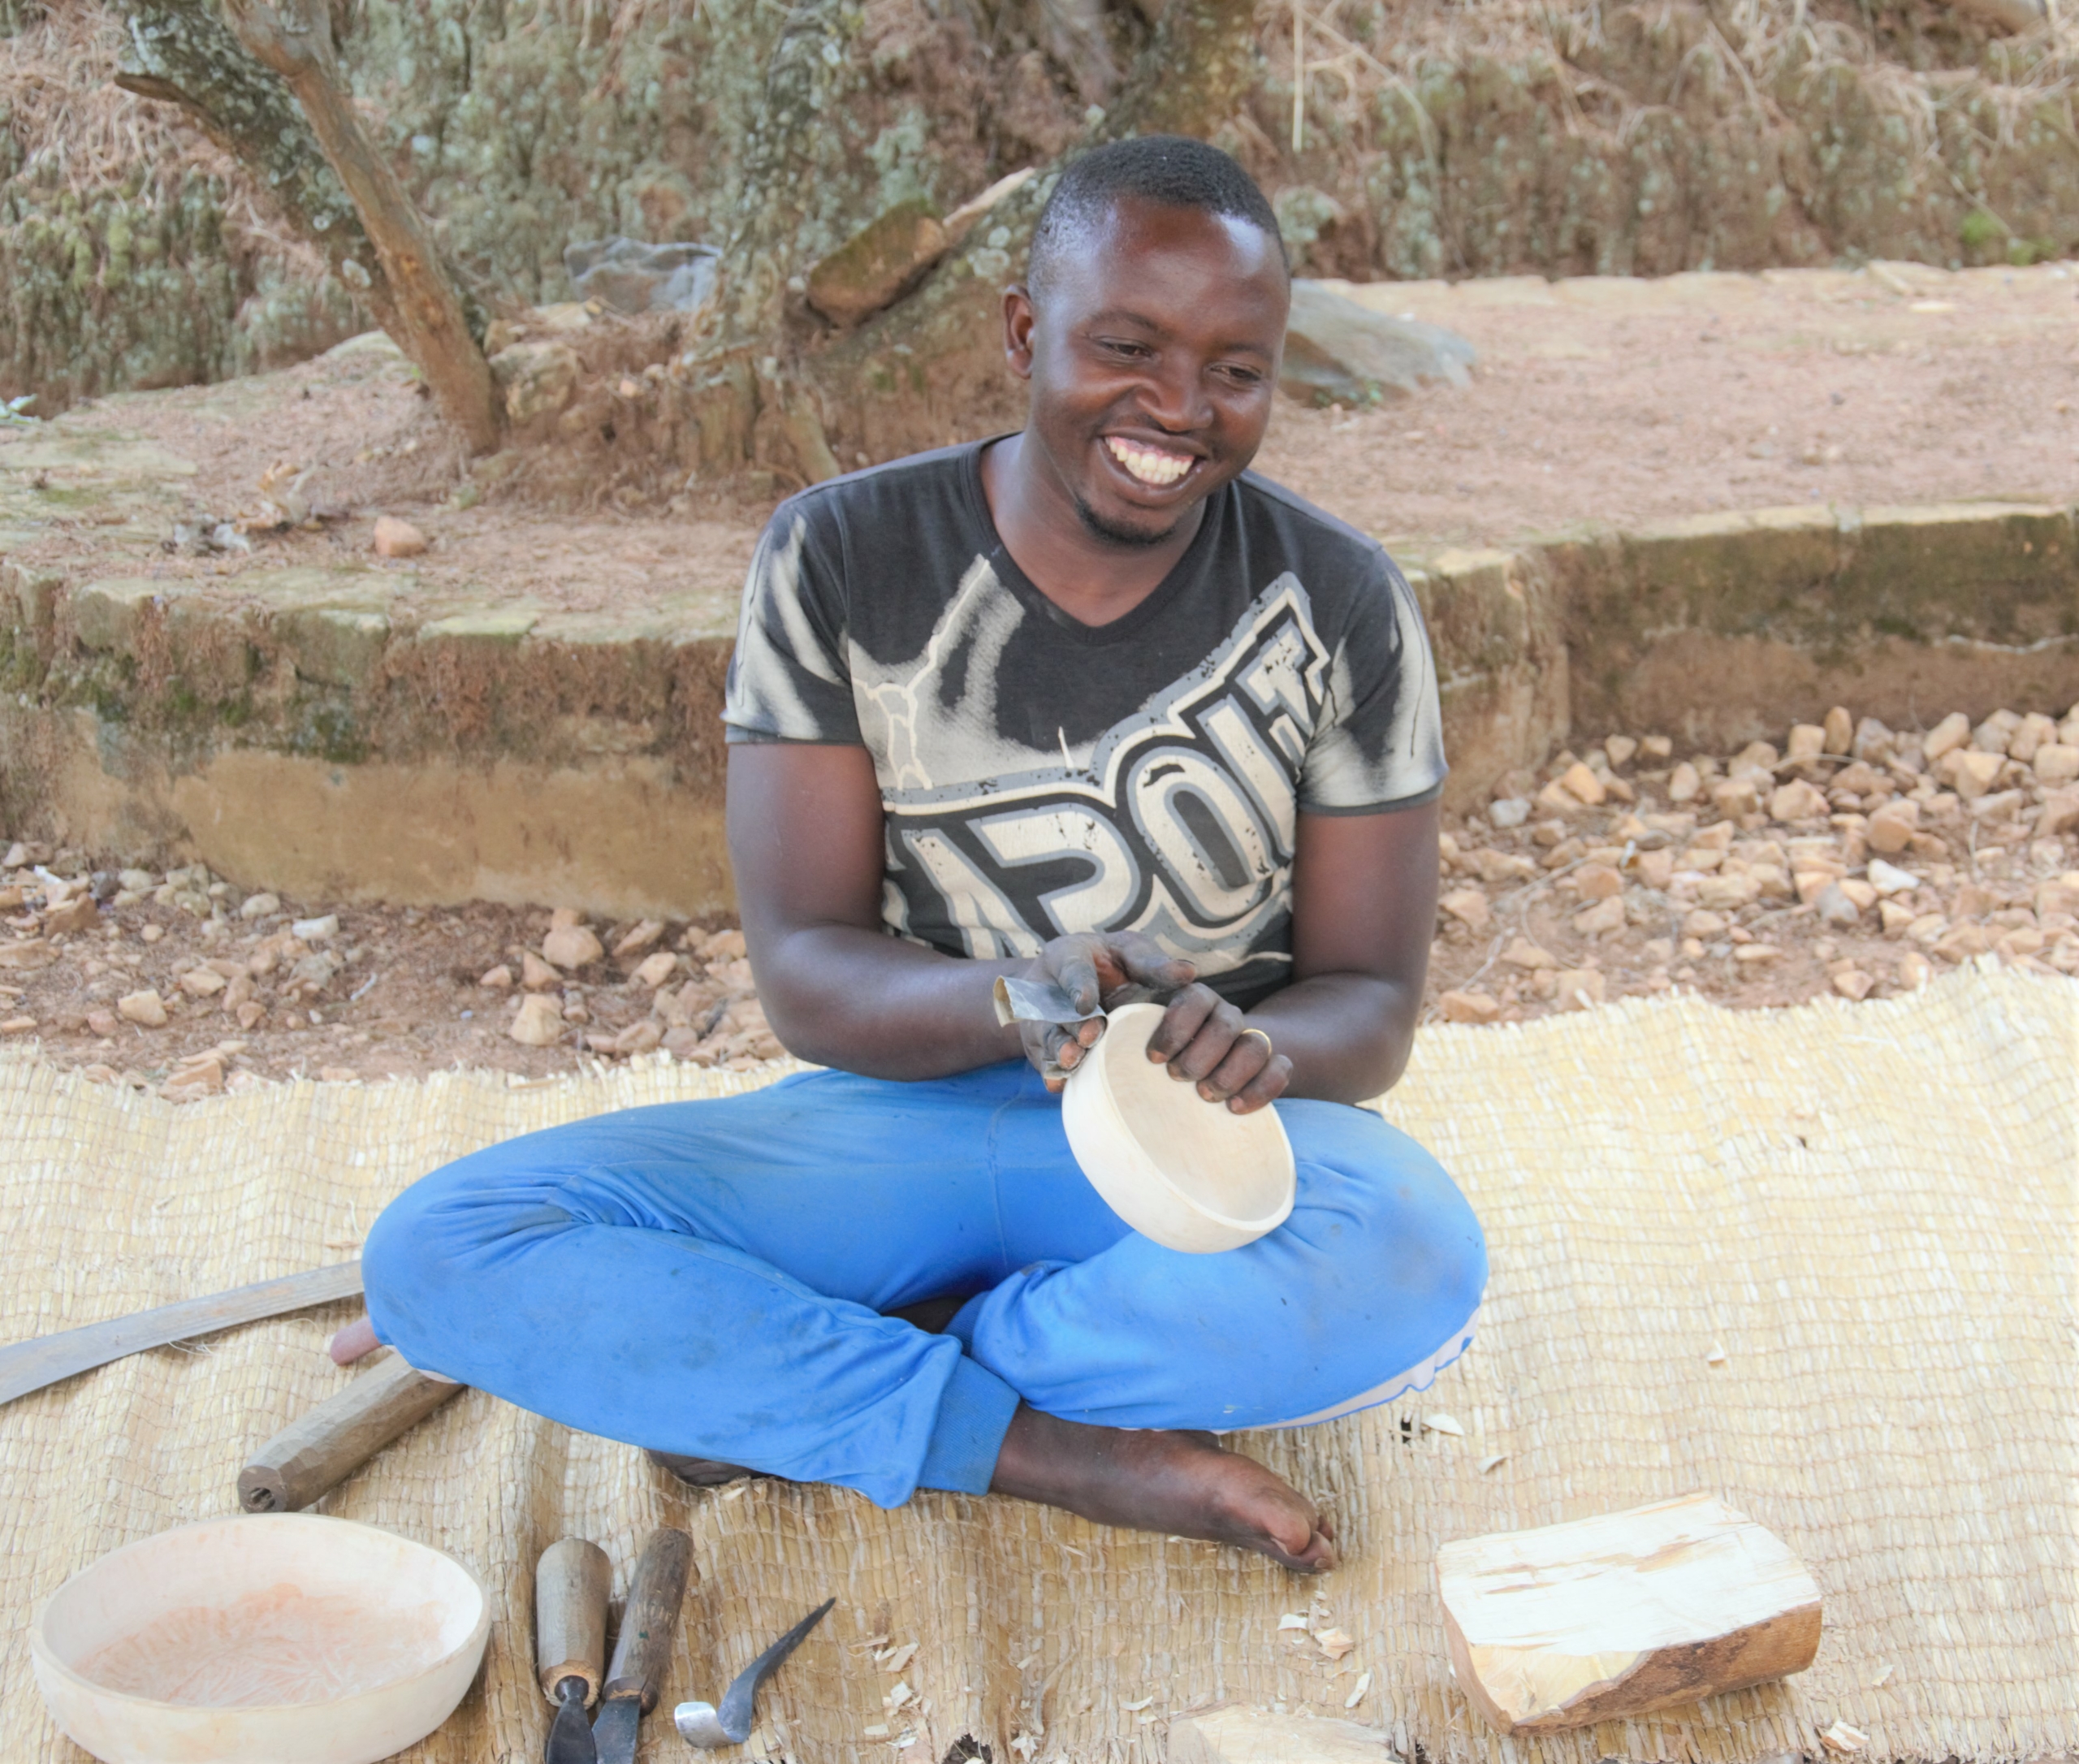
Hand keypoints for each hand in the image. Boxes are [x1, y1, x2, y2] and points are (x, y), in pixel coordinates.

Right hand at [1017, 932, 1195, 1090]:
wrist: (1076, 985)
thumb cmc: (1113, 965)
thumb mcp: (1130, 953)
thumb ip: (1153, 964)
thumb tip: (1189, 973)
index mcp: (1069, 956)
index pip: (1071, 968)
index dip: (1077, 984)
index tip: (1086, 1002)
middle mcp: (1049, 989)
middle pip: (1059, 1010)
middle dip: (1073, 1024)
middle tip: (1090, 1035)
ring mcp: (1044, 1021)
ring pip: (1049, 1038)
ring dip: (1060, 1050)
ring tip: (1072, 1059)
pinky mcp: (1044, 1049)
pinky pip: (1046, 1063)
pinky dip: (1053, 1075)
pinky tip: (1060, 1085)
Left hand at [1146, 984, 1292, 1114]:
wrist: (1184, 1066)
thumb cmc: (1154, 1047)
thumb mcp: (1135, 1020)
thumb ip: (1140, 992)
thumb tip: (1158, 986)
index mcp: (1196, 999)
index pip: (1196, 1000)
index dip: (1176, 1029)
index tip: (1154, 1058)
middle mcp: (1226, 1015)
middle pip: (1226, 1026)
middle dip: (1199, 1058)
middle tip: (1177, 1077)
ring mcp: (1250, 1039)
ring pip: (1255, 1047)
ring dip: (1229, 1076)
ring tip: (1204, 1095)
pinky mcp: (1269, 1065)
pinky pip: (1280, 1069)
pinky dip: (1260, 1089)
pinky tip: (1235, 1107)